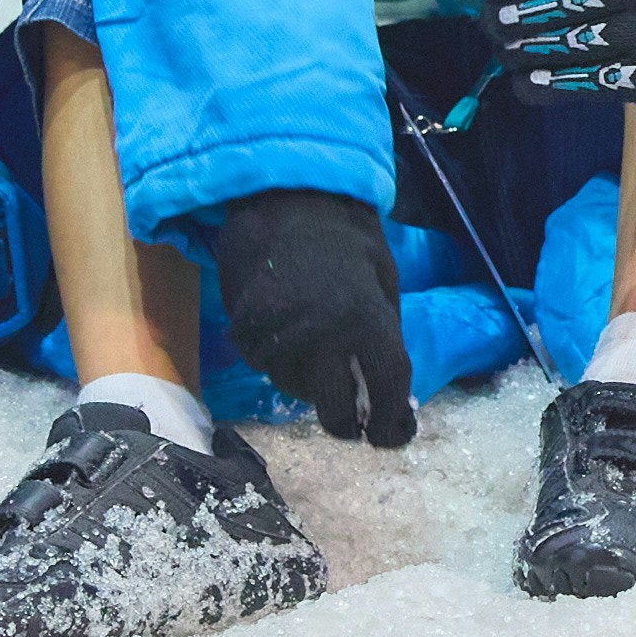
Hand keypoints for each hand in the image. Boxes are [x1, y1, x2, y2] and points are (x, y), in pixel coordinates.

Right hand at [215, 187, 413, 445]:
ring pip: (297, 391)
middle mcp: (321, 336)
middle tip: (356, 421)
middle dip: (348, 423)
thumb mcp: (385, 283)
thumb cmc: (346, 240)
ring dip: (312, 385)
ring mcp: (277, 337)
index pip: (386, 389)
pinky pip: (266, 368)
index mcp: (367, 320)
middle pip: (335, 410)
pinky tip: (290, 334)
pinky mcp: (243, 334)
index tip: (392, 437)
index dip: (392, 424)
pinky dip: (281, 363)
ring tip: (318, 352)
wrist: (283, 199)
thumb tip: (392, 391)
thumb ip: (386, 336)